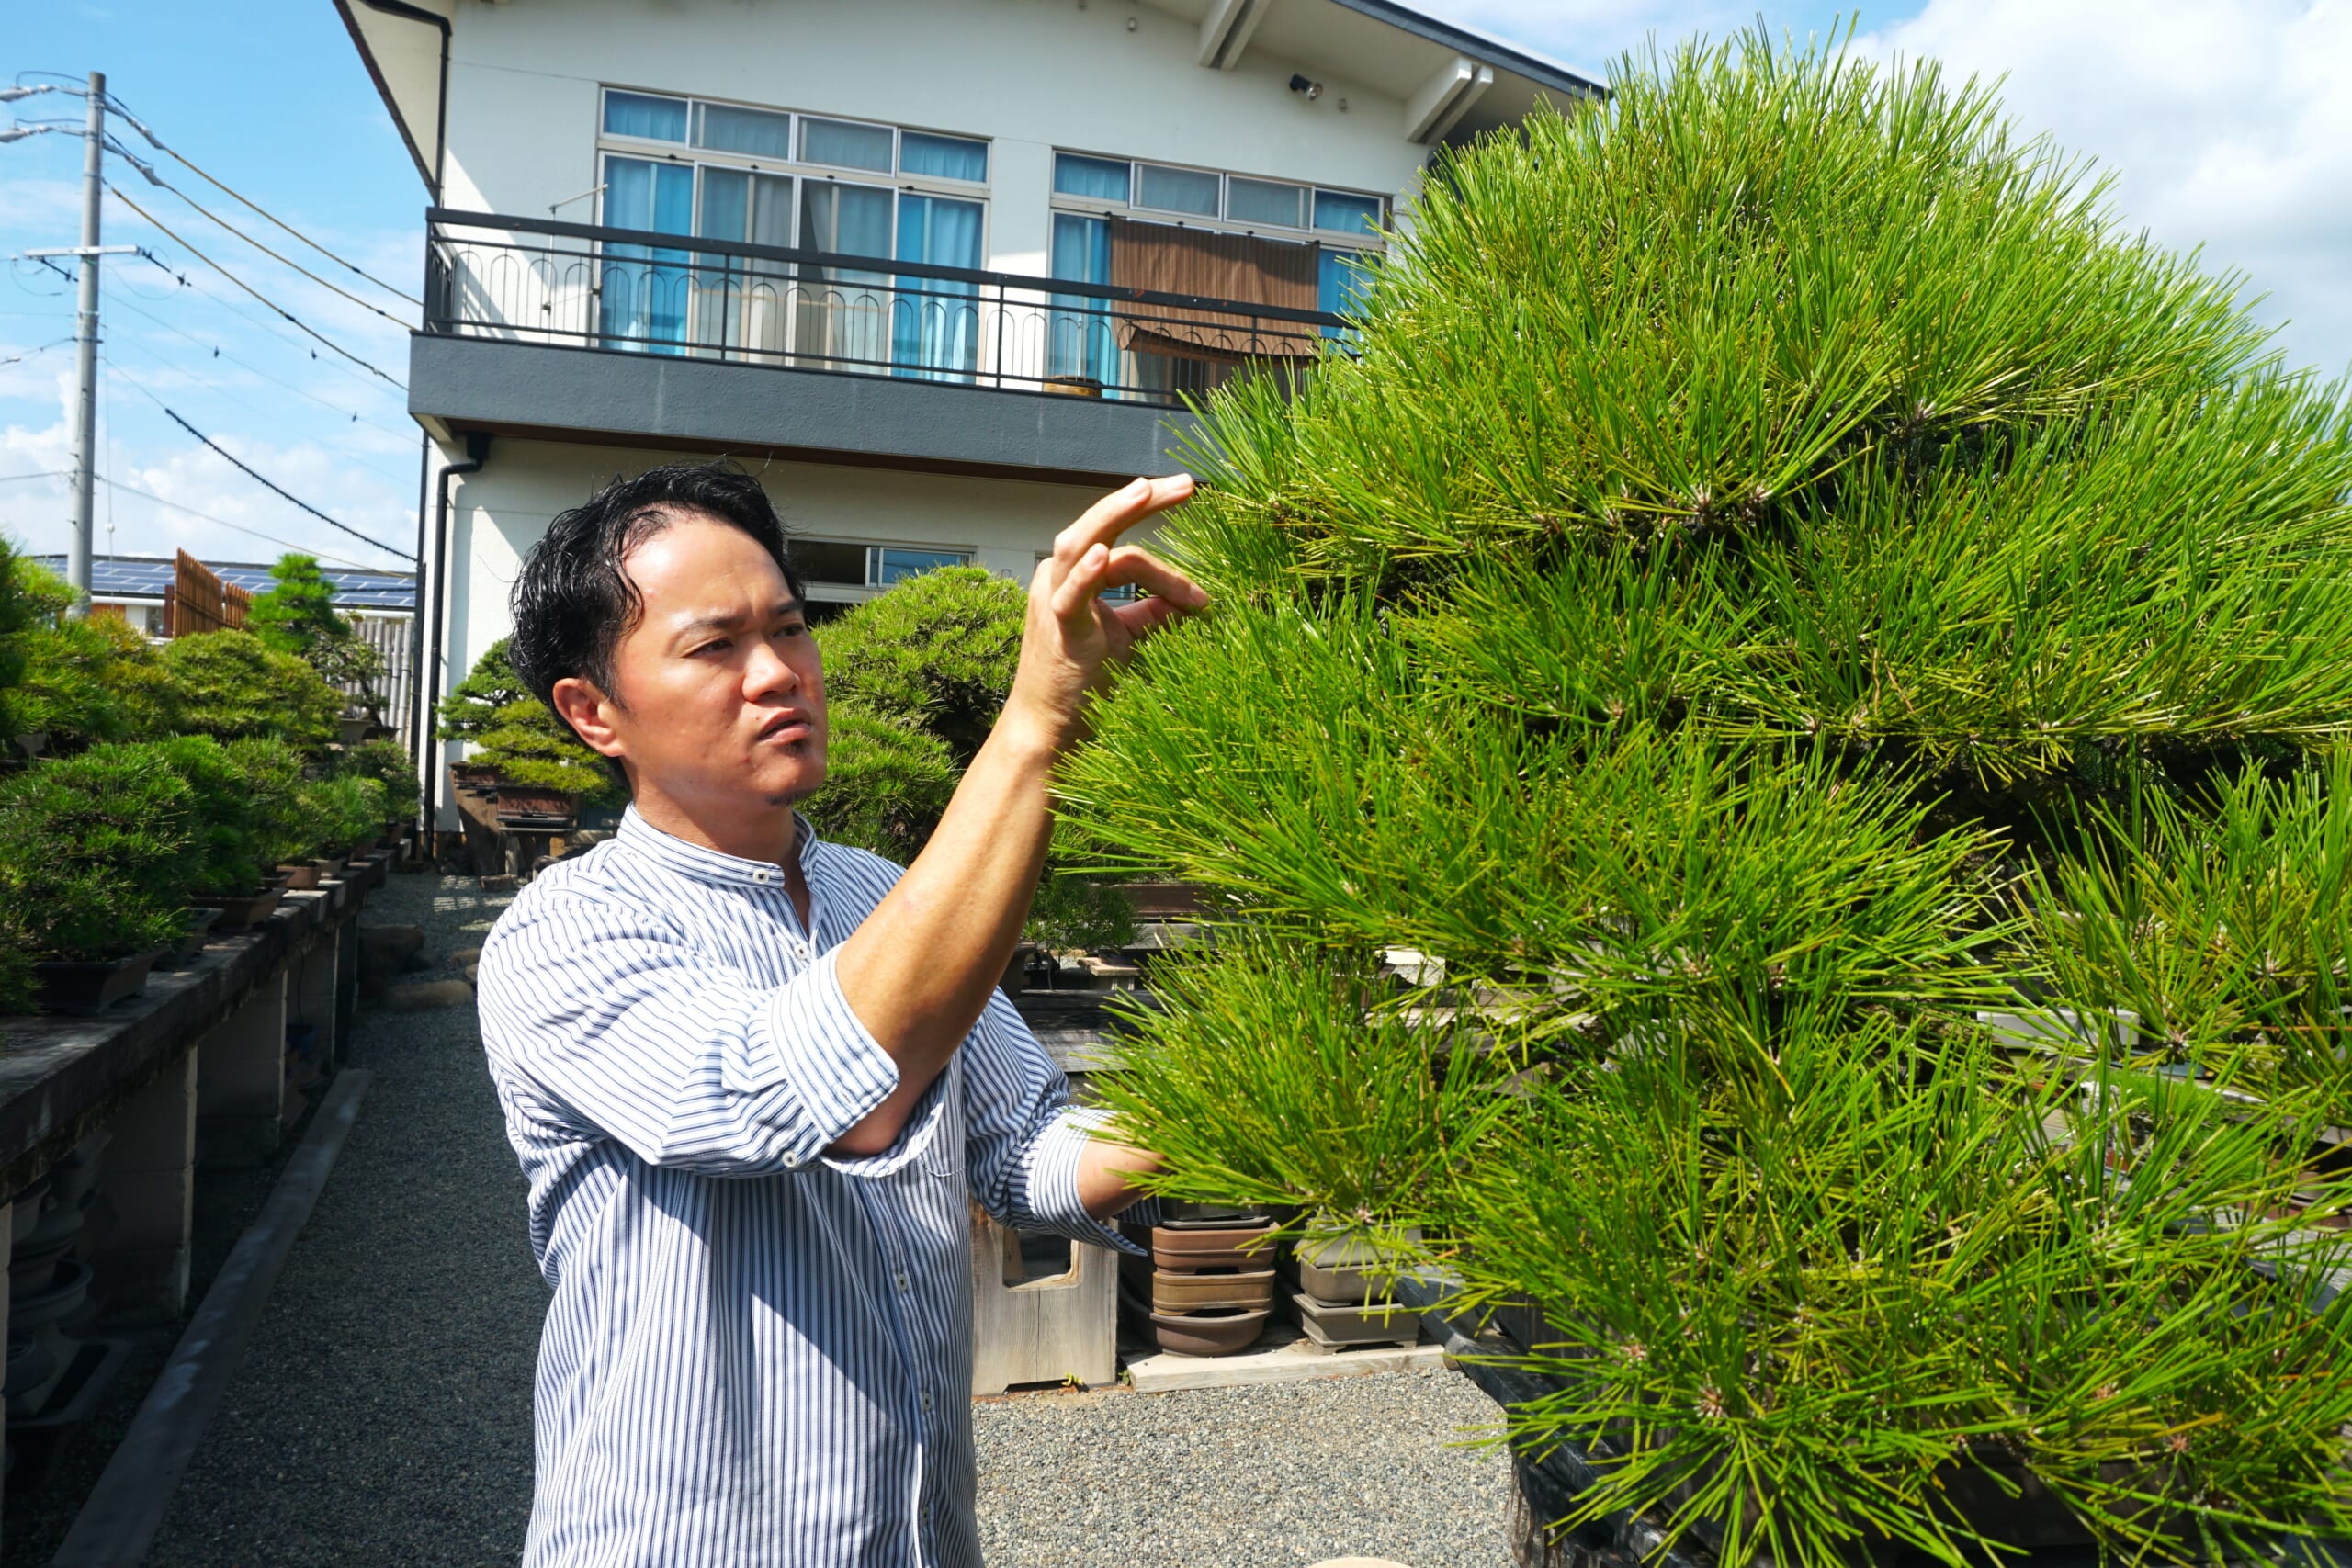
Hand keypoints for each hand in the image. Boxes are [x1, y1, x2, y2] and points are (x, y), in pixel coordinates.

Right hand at [1004, 474, 1204, 751]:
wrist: (1051, 727)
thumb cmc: (1085, 681)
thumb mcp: (1128, 636)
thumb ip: (1153, 611)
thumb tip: (1193, 599)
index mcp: (1075, 576)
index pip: (1123, 545)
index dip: (1166, 559)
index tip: (1203, 591)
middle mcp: (1058, 577)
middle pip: (1100, 524)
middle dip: (1143, 500)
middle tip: (1187, 484)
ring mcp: (1053, 598)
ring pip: (1081, 542)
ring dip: (1114, 513)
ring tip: (1146, 492)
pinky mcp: (1057, 626)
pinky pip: (1069, 592)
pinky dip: (1086, 571)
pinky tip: (1106, 553)